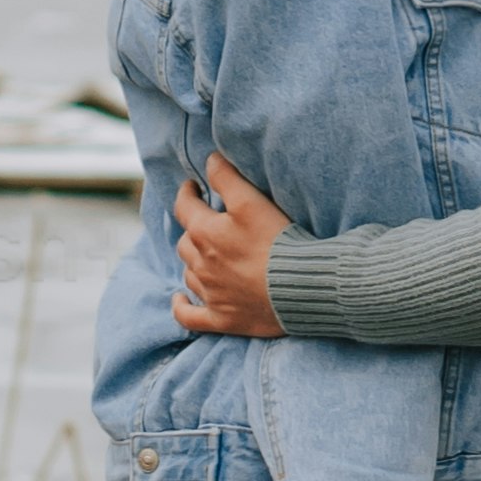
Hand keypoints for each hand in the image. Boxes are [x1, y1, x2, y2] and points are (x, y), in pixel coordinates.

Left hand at [174, 150, 294, 336]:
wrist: (301, 287)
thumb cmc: (278, 242)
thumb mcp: (252, 201)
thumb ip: (227, 178)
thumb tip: (209, 161)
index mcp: (205, 233)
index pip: (184, 206)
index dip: (187, 193)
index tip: (192, 187)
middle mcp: (201, 264)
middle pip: (186, 241)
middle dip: (193, 228)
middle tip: (207, 221)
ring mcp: (210, 293)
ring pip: (189, 273)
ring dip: (194, 261)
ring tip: (206, 255)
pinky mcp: (221, 318)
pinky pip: (189, 316)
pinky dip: (182, 306)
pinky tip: (180, 299)